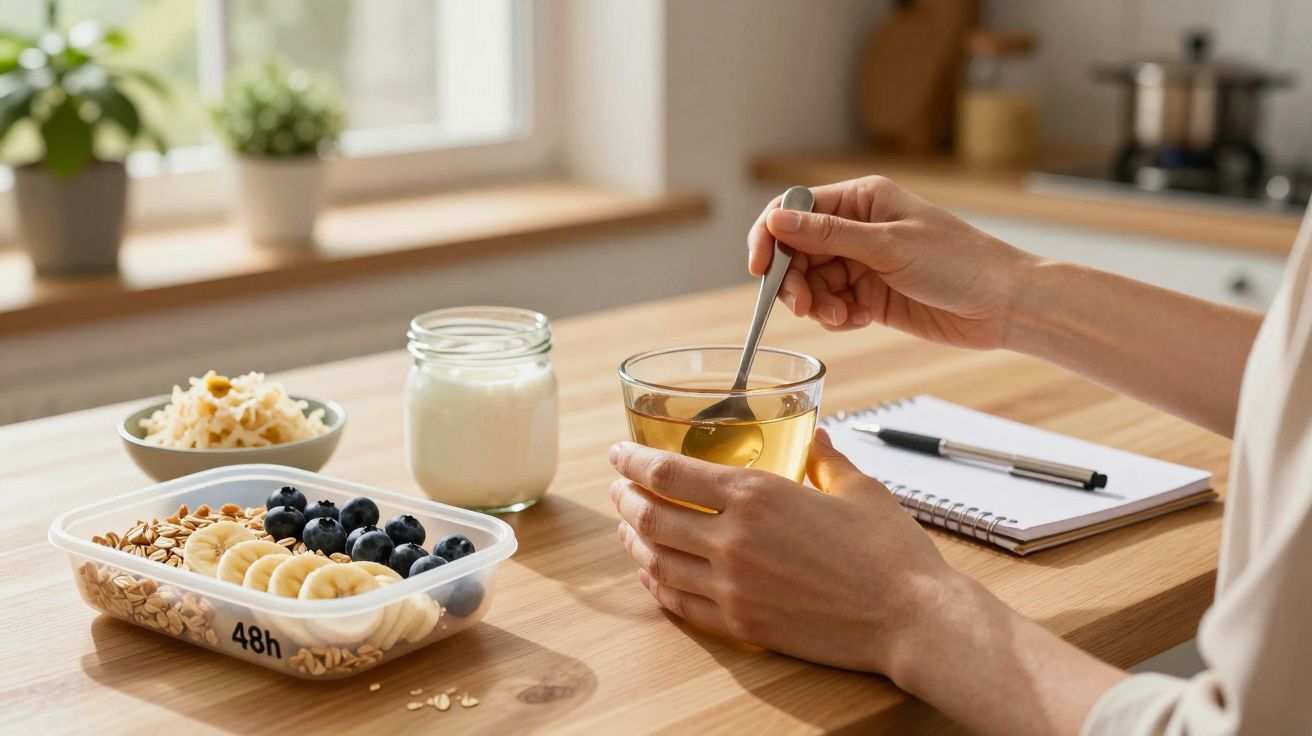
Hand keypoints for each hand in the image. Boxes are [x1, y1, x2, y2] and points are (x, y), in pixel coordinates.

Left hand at [607, 429, 953, 673]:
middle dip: (626, 498)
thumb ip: (825, 458)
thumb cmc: (890, 554)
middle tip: (618, 489)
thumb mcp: (857, 488)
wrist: (910, 618)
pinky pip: (681, 604)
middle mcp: (733, 541)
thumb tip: (815, 437)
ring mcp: (733, 587)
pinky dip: (658, 585)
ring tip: (627, 527)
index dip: (633, 462)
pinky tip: (654, 574)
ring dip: (634, 541)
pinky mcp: (742, 624)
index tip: (618, 454)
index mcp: (757, 497)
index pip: (669, 475)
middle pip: (652, 517)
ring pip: (658, 561)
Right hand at [748, 176, 1040, 349]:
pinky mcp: (871, 296)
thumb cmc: (960, 263)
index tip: (759, 268)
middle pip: (797, 251)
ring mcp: (864, 263)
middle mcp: (858, 228)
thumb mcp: (889, 246)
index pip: (796, 210)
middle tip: (803, 306)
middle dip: (794, 280)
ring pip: (812, 283)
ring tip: (840, 317)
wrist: (1004, 305)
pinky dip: (837, 317)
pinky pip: (833, 306)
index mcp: (862, 199)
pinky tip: (857, 321)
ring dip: (817, 303)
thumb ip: (829, 234)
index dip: (771, 236)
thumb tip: (777, 219)